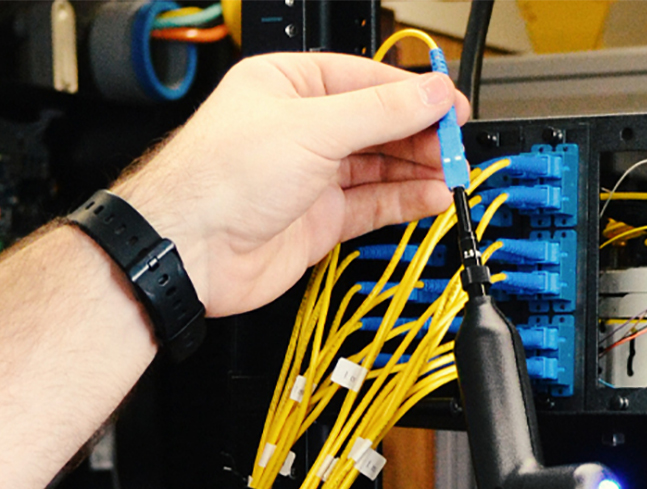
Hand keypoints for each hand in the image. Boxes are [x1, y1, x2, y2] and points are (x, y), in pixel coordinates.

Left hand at [113, 53, 466, 317]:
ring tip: (452, 174)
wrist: (191, 250)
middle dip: (419, 134)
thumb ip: (381, 112)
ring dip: (418, 171)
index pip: (366, 80)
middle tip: (455, 145)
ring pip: (379, 167)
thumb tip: (430, 93)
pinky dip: (404, 202)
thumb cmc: (219, 179)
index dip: (412, 93)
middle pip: (378, 124)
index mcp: (288, 85)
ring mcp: (310, 176)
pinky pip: (373, 205)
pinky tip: (431, 198)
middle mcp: (301, 128)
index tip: (450, 106)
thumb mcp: (313, 128)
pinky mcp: (319, 220)